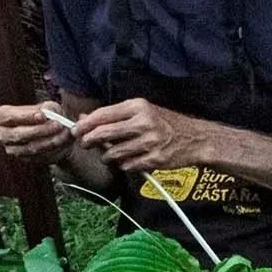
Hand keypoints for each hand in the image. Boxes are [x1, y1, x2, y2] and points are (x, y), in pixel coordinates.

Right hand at [0, 103, 74, 162]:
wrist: (51, 132)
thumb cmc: (45, 116)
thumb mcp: (47, 106)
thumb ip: (47, 109)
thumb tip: (48, 114)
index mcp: (0, 116)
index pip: (10, 116)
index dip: (26, 116)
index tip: (42, 115)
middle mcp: (2, 135)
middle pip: (20, 134)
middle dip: (41, 130)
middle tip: (58, 124)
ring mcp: (13, 149)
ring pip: (32, 147)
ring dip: (51, 140)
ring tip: (66, 132)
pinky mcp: (26, 159)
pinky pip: (40, 156)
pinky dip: (54, 148)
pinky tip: (64, 140)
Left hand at [73, 99, 204, 171]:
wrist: (196, 139)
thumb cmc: (165, 123)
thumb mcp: (142, 111)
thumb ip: (115, 115)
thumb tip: (85, 118)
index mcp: (138, 106)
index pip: (103, 115)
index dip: (85, 124)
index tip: (75, 130)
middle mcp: (143, 122)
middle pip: (105, 133)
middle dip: (89, 140)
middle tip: (84, 144)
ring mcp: (150, 142)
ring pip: (114, 153)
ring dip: (107, 156)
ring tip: (109, 155)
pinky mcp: (155, 159)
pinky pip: (128, 165)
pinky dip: (124, 165)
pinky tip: (127, 161)